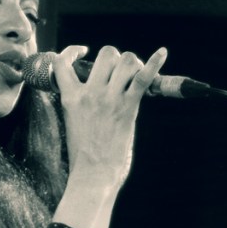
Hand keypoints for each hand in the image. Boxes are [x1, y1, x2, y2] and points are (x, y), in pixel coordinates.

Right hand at [55, 44, 167, 192]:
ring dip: (133, 64)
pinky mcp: (127, 107)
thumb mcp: (72, 123)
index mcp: (71, 98)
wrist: (93, 175)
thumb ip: (79, 105)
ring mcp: (109, 99)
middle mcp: (89, 93)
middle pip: (106, 54)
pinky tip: (163, 53)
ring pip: (126, 60)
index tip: (82, 53)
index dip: (73, 52)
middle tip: (120, 75)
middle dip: (116, 59)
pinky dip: (155, 64)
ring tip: (135, 77)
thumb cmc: (83, 158)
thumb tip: (92, 94)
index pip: (63, 63)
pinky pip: (143, 78)